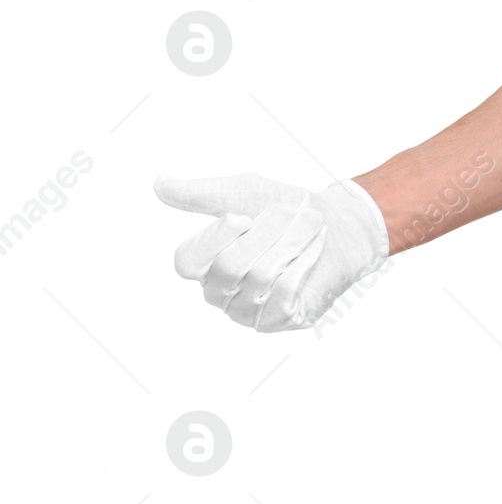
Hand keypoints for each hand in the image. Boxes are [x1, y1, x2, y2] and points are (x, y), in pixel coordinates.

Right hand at [154, 172, 388, 331]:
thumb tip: (160, 183)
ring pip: (259, 277)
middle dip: (266, 232)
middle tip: (290, 212)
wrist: (339, 222)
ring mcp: (248, 312)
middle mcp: (220, 292)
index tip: (244, 216)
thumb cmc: (286, 208)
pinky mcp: (278, 320)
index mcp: (206, 264)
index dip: (215, 238)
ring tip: (308, 225)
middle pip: (228, 268)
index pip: (188, 262)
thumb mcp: (243, 192)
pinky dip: (304, 261)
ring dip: (290, 241)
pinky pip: (285, 292)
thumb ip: (201, 193)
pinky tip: (314, 248)